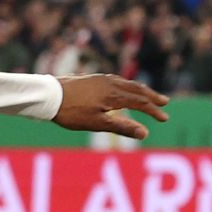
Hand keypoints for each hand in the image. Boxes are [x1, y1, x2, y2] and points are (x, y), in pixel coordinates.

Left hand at [53, 74, 168, 139]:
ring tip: (146, 94)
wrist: (47, 95)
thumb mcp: (96, 123)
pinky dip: (125, 85)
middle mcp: (110, 83)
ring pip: (126, 83)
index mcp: (114, 94)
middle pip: (137, 89)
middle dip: (151, 97)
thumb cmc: (70, 112)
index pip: (140, 102)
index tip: (164, 118)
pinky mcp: (91, 78)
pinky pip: (115, 80)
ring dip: (139, 89)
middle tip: (164, 102)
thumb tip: (144, 133)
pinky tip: (120, 88)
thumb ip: (121, 127)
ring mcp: (100, 79)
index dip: (153, 111)